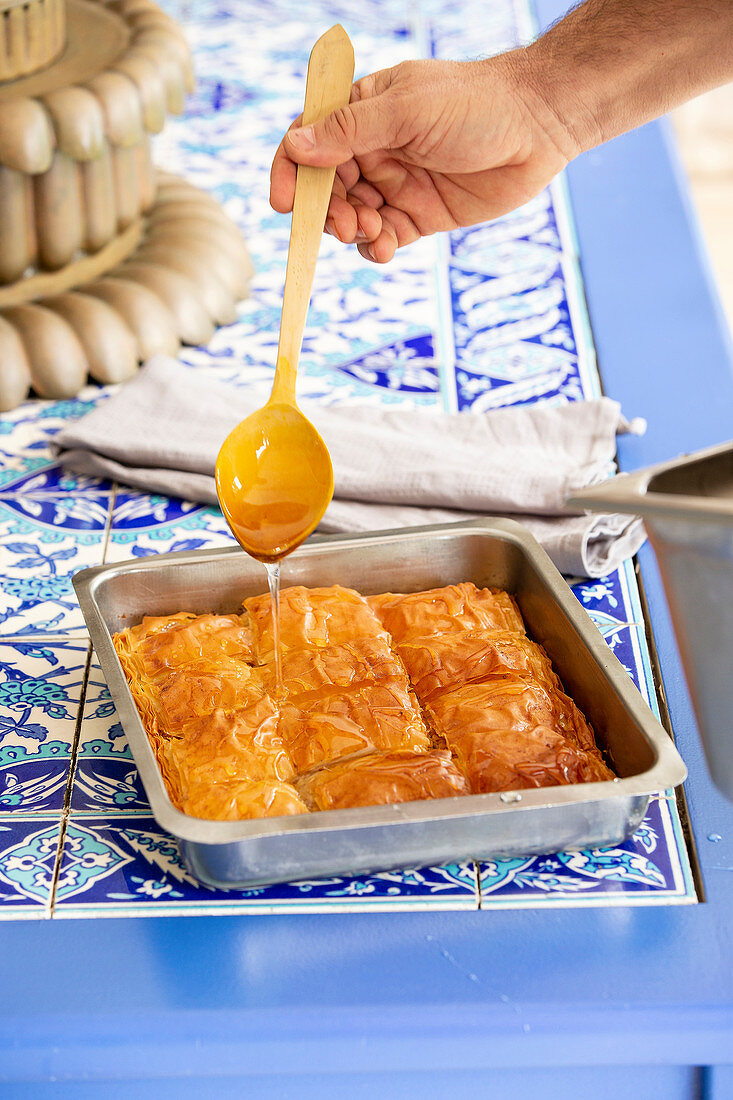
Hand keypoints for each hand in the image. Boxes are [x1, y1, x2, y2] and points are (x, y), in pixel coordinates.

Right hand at [269, 53, 579, 262]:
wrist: (539, 128)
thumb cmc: (476, 104)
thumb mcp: (408, 110)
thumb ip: (350, 131)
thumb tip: (296, 147)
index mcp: (363, 111)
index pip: (309, 140)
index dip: (290, 171)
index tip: (282, 204)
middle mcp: (373, 148)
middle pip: (326, 188)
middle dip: (327, 211)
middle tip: (347, 225)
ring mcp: (395, 184)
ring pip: (353, 217)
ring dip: (353, 231)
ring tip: (373, 233)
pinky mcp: (419, 215)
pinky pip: (383, 238)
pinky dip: (377, 248)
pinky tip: (386, 249)